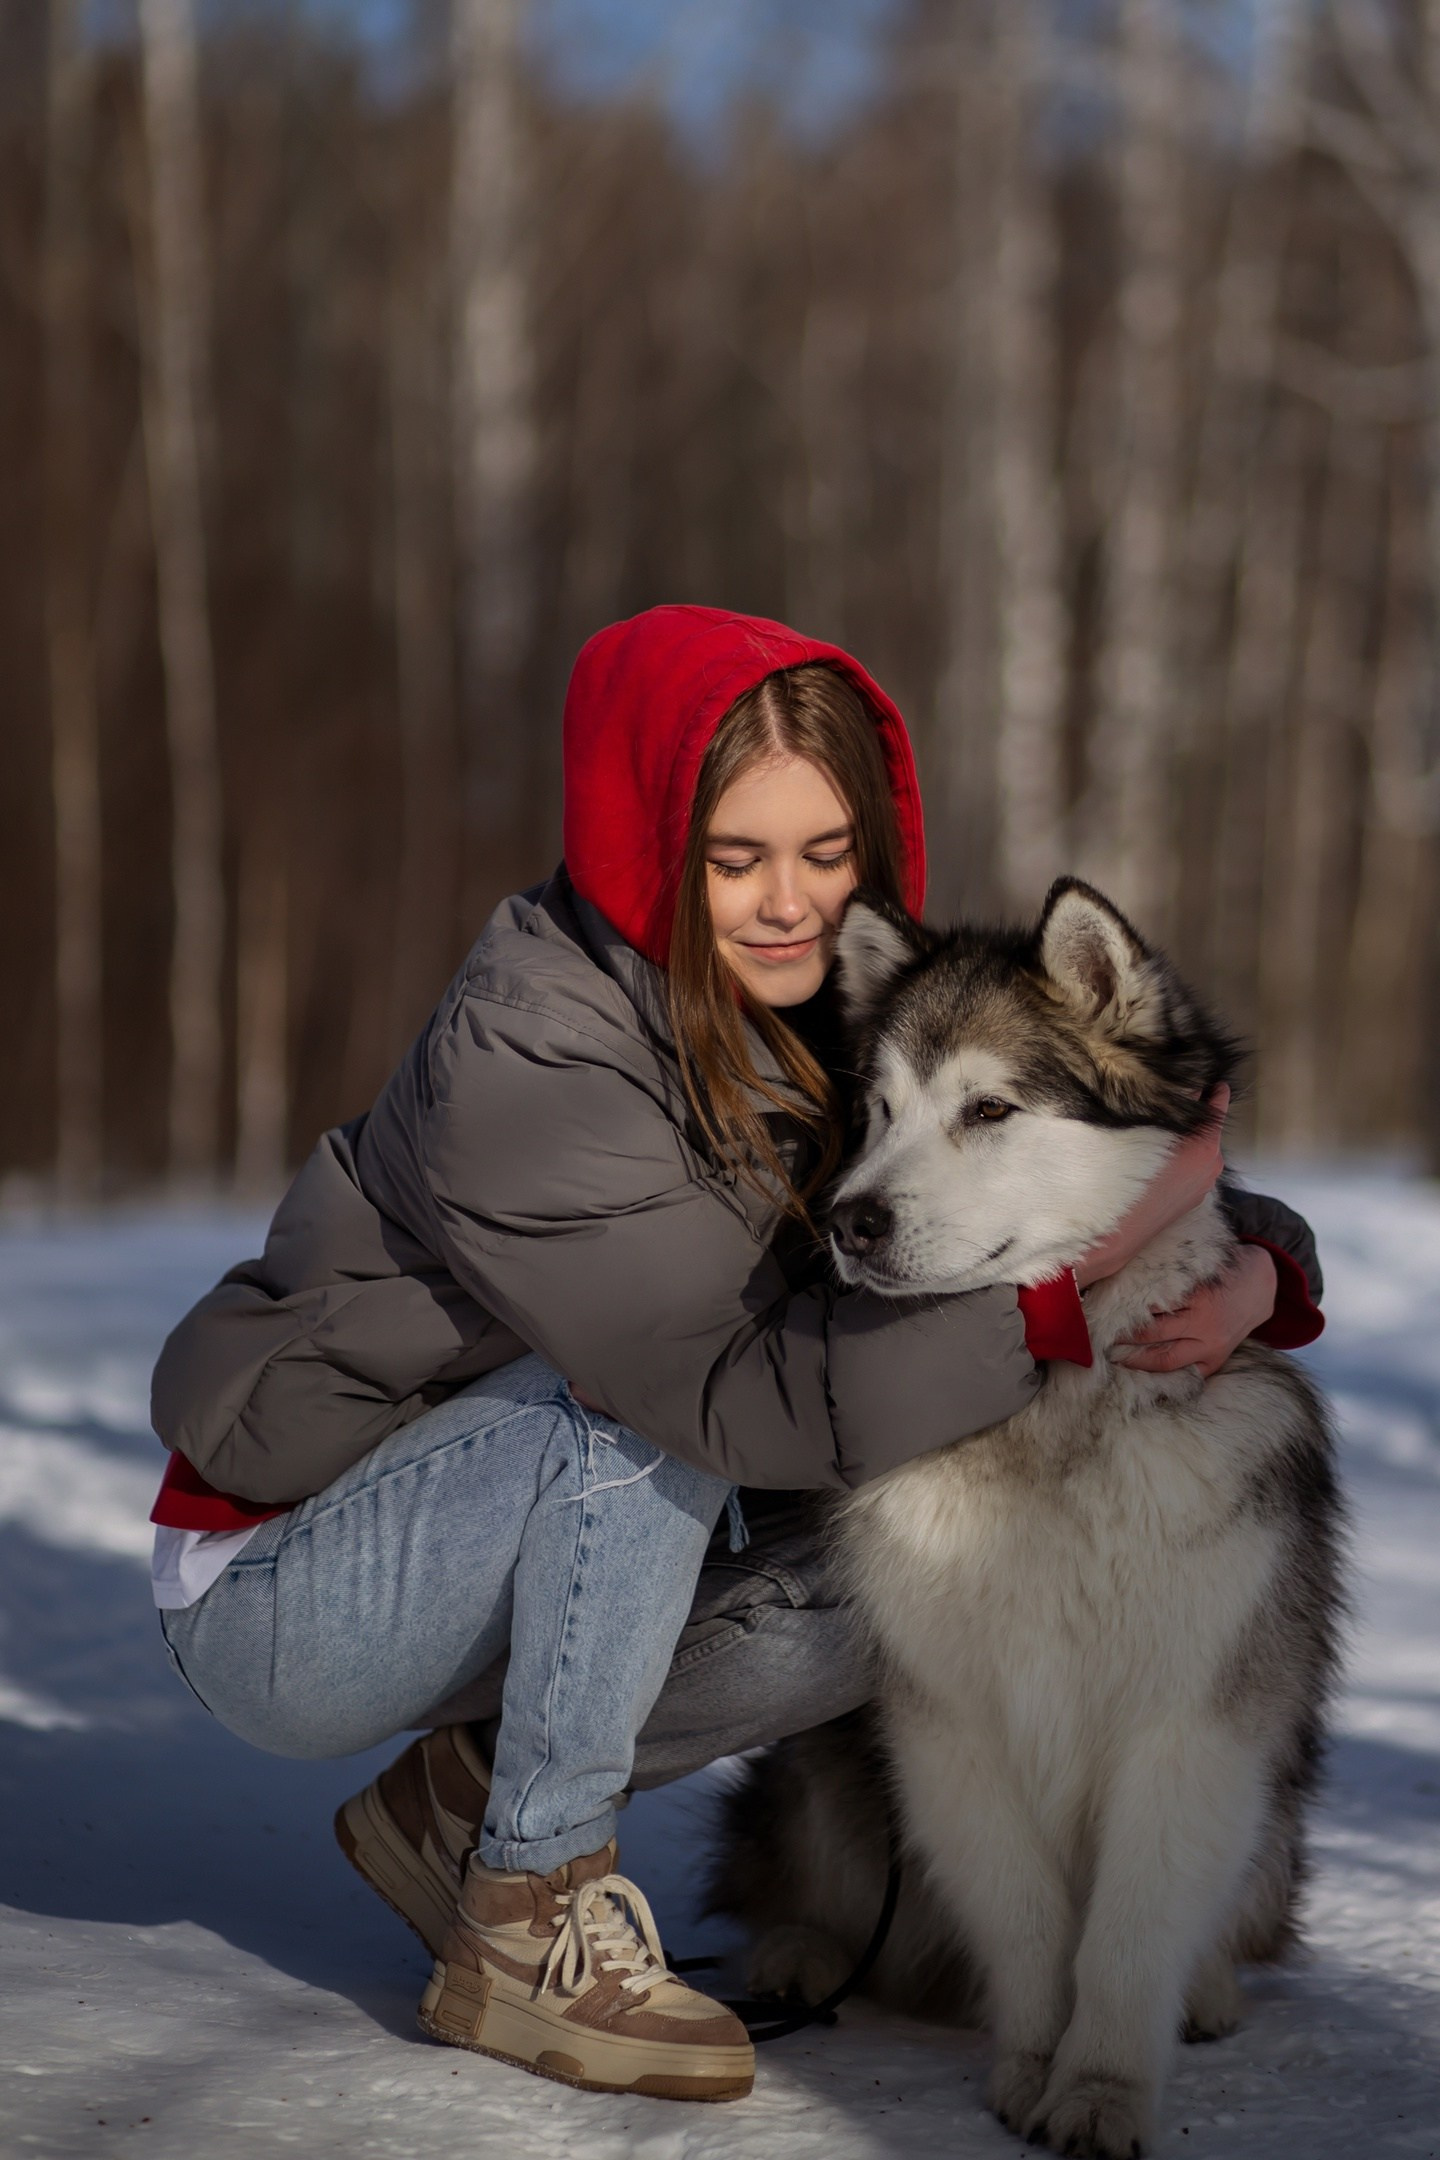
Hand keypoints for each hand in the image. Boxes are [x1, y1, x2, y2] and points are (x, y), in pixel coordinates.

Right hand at [1073, 1084, 1229, 1290]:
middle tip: (1180, 1096)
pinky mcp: (1190, 1201)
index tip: (1216, 1080)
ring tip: (1166, 1125)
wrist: (1118, 1232)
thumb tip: (1186, 1086)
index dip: (1216, 1093)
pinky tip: (1160, 1154)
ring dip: (1188, 1137)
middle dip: (1196, 1114)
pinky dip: (1182, 1157)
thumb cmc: (1129, 1178)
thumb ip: (1174, 1107)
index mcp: (1207, 1148)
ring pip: (1199, 1152)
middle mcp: (1212, 1168)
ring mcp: (1202, 1187)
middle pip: (1207, 1131)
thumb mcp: (1151, 1133)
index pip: (1216, 1110)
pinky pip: (1191, 1169)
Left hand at [1114, 1244, 1277, 1376]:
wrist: (1262, 1285)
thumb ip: (1169, 1274)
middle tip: (1099, 1338)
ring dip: (1137, 1361)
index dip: (1124, 1311)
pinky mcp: (1217, 1360)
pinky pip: (1186, 1374)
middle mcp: (1205, 1324)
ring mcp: (1212, 1346)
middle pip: (1153, 1335)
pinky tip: (1142, 1375)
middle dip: (1124, 1339)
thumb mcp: (1198, 1265)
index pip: (1152, 1307)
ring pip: (1166, 1360)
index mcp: (1198, 1296)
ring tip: (1114, 1358)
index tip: (1101, 1312)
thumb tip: (1126, 1273)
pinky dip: (1164, 1376)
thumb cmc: (1223, 1270)